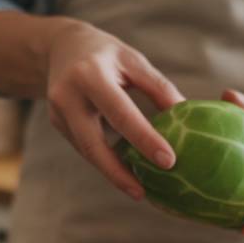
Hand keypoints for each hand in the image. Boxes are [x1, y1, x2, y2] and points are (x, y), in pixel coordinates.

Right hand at [45, 20, 183, 198]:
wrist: (60, 48)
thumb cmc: (105, 53)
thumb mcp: (133, 61)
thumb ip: (158, 88)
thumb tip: (186, 116)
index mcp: (90, 75)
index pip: (121, 114)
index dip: (144, 140)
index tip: (168, 161)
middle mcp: (67, 96)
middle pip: (93, 145)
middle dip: (118, 173)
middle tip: (143, 194)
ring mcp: (58, 113)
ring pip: (88, 151)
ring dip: (112, 172)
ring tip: (138, 189)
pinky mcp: (57, 124)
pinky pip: (84, 147)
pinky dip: (105, 161)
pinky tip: (124, 172)